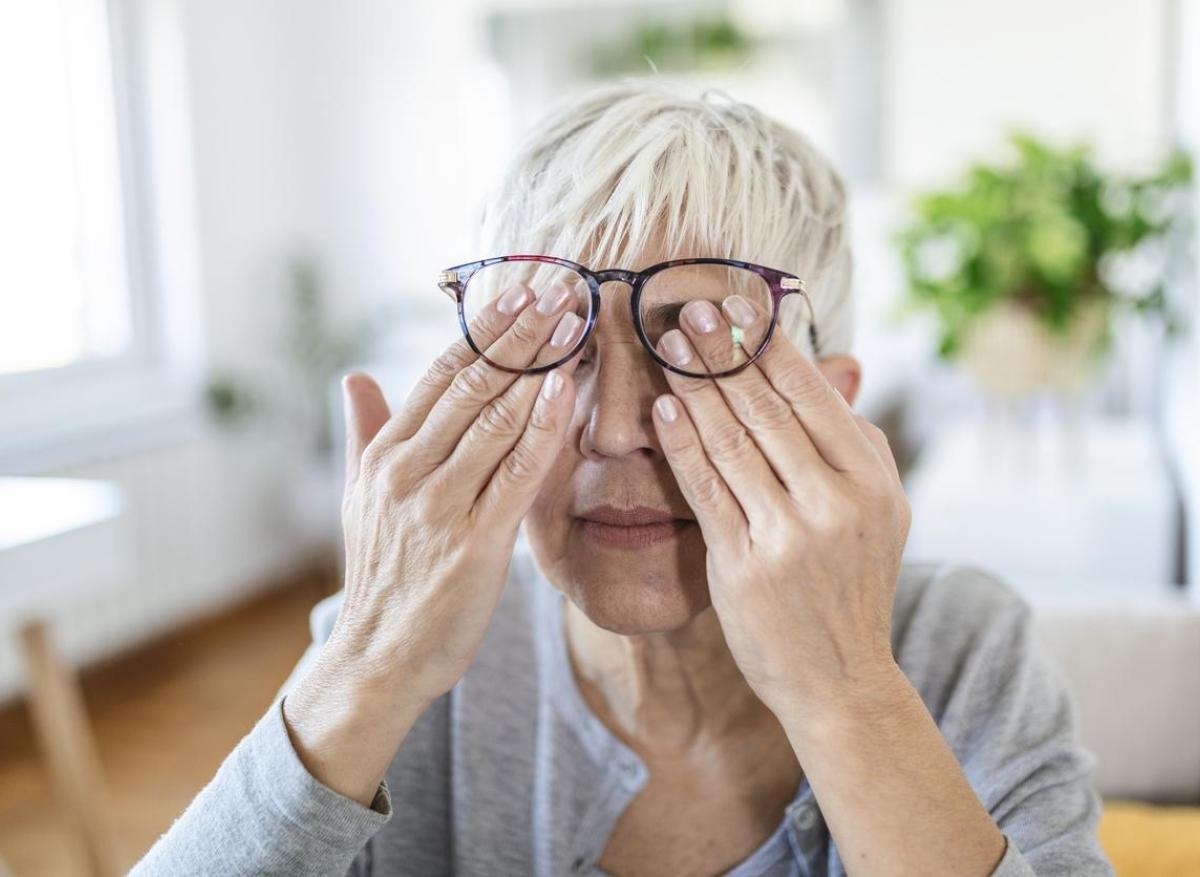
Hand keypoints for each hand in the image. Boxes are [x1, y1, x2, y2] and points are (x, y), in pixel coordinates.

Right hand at [326, 281, 585, 702]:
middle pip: (473, 385)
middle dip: (521, 333)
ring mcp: (439, 506)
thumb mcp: (358, 499)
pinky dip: (544, 427)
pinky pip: (516, 473)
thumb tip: (354, 376)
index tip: (521, 292)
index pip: (441, 375)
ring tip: (575, 322)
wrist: (378, 657)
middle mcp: (408, 472)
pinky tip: (568, 388)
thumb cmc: (382, 575)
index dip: (484, 330)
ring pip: (496, 419)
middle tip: (561, 288)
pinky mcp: (474, 543)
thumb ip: (363, 433)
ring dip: (540, 365)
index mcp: (384, 455)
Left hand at [649, 295, 910, 718]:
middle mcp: (835, 501)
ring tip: (668, 345)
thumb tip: (836, 366)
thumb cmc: (853, 584)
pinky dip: (683, 445)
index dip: (768, 345)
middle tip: (688, 308)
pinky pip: (706, 490)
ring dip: (695, 386)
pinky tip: (664, 410)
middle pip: (766, 409)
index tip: (736, 304)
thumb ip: (858, 439)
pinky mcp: (745, 564)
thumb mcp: (880, 509)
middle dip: (723, 352)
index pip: (811, 395)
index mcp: (871, 479)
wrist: (840, 677)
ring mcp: (789, 534)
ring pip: (732, 441)